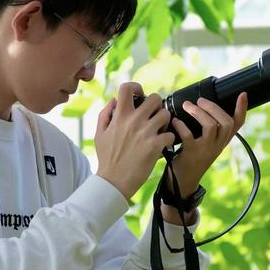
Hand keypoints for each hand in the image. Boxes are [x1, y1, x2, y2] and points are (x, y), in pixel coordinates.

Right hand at [95, 82, 175, 200]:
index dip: (136, 87)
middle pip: (155, 98)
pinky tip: (162, 144)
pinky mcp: (155, 146)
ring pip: (166, 114)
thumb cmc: (106, 158)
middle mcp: (134, 120)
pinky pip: (170, 134)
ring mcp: (146, 132)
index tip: (139, 94)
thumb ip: (105, 114)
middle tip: (154, 114)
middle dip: (156, 105)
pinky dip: (169, 139)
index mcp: (120, 115)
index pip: (127, 88)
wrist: (114, 181)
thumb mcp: (99, 134)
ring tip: (160, 129)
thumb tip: (114, 100)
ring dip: (165, 121)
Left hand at [166, 92, 248, 197]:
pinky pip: (189, 136)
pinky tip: (175, 121)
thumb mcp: (207, 143)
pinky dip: (181, 126)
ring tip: (187, 105)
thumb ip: (209, 129)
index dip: (242, 109)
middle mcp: (218, 145)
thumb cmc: (193, 157)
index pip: (238, 124)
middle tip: (200, 100)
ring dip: (198, 113)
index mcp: (222, 140)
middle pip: (226, 122)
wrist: (184, 180)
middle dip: (213, 107)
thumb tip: (202, 106)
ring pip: (211, 126)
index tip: (243, 94)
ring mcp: (206, 150)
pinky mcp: (192, 154)